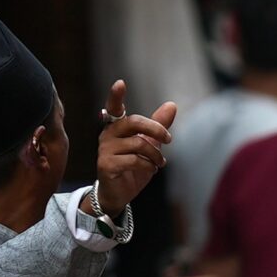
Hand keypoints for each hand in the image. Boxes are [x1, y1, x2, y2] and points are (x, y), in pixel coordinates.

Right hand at [92, 81, 178, 216]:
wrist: (119, 193)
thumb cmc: (133, 166)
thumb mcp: (149, 144)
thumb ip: (158, 125)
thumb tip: (172, 105)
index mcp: (116, 126)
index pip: (114, 107)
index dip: (115, 95)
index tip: (120, 83)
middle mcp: (108, 134)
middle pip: (133, 122)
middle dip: (156, 129)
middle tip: (169, 138)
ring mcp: (105, 150)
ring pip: (138, 144)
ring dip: (156, 154)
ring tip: (160, 162)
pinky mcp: (106, 165)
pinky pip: (134, 160)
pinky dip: (148, 165)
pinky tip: (150, 169)